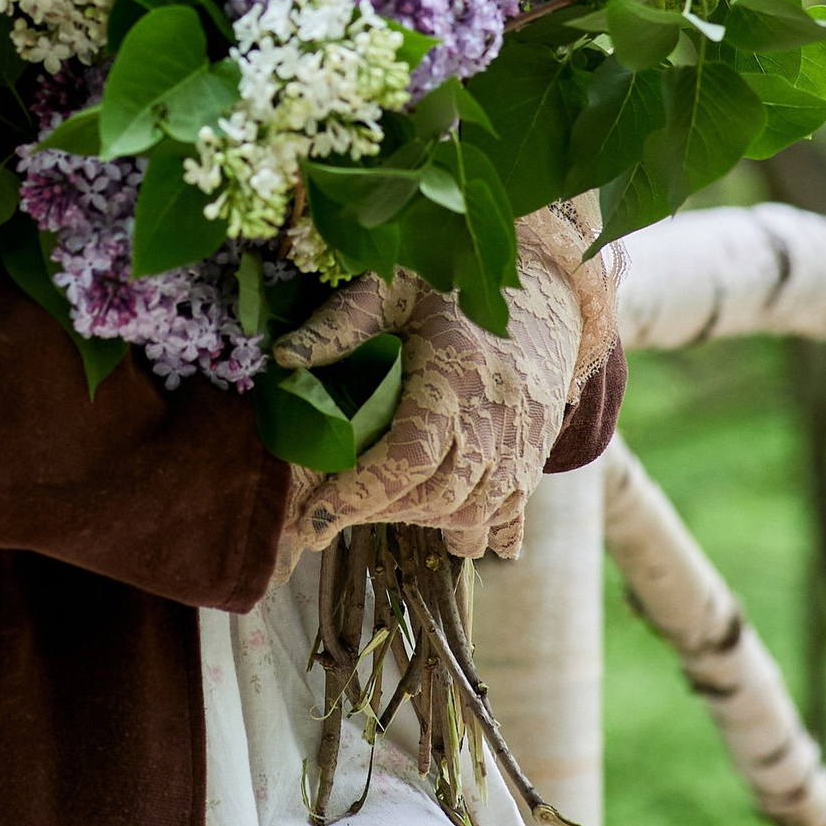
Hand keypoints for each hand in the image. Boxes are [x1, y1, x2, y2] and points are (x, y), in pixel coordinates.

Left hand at [269, 196, 618, 575]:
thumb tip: (283, 356)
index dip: (362, 491)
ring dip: (422, 521)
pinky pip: (510, 512)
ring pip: (472, 512)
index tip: (313, 517)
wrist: (542, 293)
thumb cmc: (454, 289)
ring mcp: (519, 444)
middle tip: (331, 508)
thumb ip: (342, 321)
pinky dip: (481, 533)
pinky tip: (454, 538)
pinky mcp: (532, 457)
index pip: (410, 455)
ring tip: (379, 507)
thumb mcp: (394, 287)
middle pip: (439, 494)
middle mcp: (493, 419)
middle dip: (378, 512)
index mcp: (455, 377)